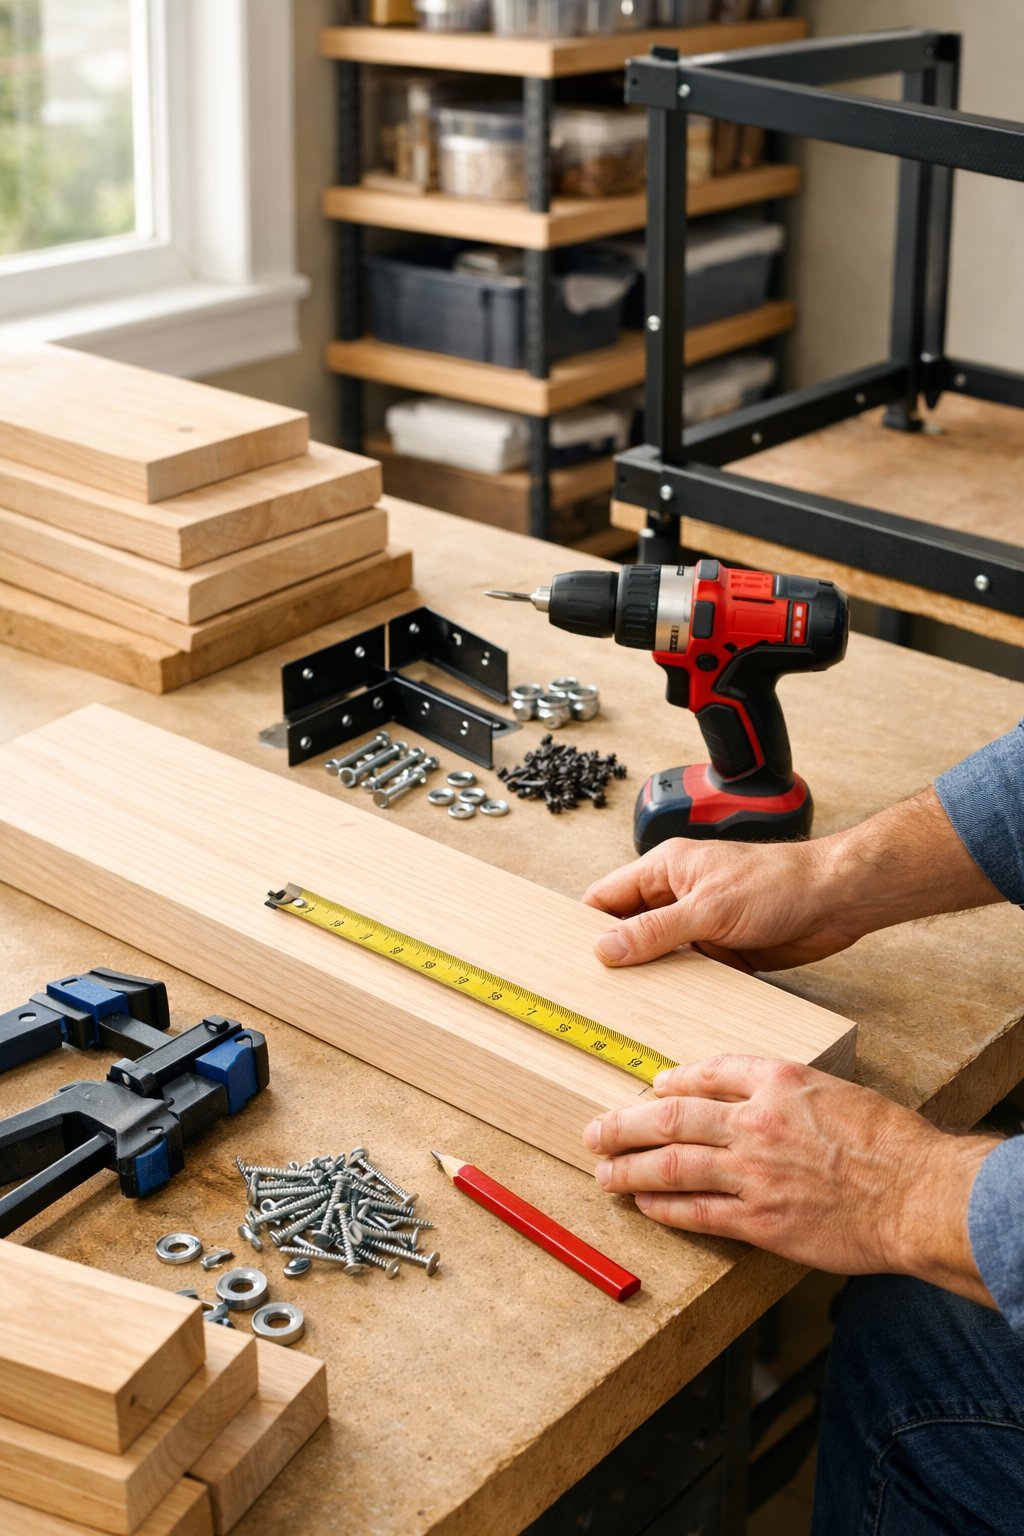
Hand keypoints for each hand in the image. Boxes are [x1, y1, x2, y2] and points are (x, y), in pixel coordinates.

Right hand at [582, 788, 1003, 970]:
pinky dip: (678, 992)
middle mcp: (677, 895)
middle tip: (588, 995)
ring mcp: (699, 924)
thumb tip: (605, 949)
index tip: (563, 958)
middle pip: (627, 930)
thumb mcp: (708, 907)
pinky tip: (666, 1014)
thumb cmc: (778, 882)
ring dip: (647, 979)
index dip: (584, 926)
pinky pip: (688, 974)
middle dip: (612, 959)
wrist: (835, 899)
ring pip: (657, 956)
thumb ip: (655, 930)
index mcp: (666, 869)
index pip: (606, 897)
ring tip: (622, 1012)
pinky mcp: (723, 951)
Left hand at [582, 1055, 998, 1304]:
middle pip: (670, 1118)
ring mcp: (755, 1174)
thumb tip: (735, 1091)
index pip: (705, 1073)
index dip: (670, 1081)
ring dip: (630, 1169)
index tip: (649, 1087)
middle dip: (624, 1125)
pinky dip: (665, 1208)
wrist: (917, 1193)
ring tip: (605, 1173)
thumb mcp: (832, 1089)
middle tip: (594, 1132)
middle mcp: (756, 1122)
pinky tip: (646, 1205)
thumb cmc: (887, 1142)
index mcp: (776, 1082)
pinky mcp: (761, 1222)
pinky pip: (698, 1213)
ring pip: (673, 1166)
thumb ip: (781, 1087)